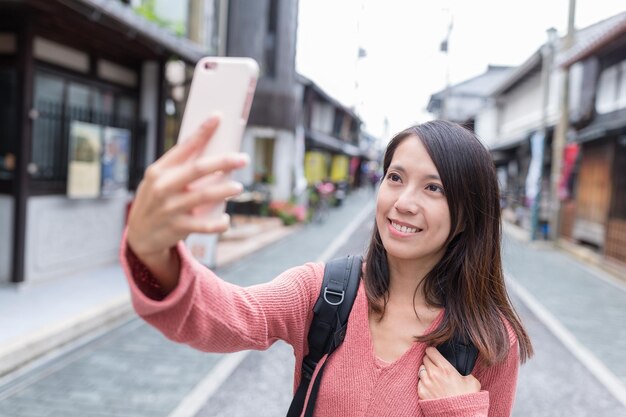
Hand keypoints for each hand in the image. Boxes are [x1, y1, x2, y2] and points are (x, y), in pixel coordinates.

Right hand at [126, 117, 247, 287]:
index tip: (218, 117)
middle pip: (199, 169)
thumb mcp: (159, 182)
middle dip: (223, 161)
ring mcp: (170, 208)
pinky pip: (205, 225)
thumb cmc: (157, 201)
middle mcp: (163, 187)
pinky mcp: (178, 227)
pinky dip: (219, 223)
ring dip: (225, 190)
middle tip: (243, 158)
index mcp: (159, 171)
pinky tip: (226, 220)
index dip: (202, 131)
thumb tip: (214, 153)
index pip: (184, 147)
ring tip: (238, 187)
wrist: (139, 236)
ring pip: (205, 196)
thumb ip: (179, 169)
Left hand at [417, 347, 480, 399]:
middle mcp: (433, 374)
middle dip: (429, 360)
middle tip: (434, 365)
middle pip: (424, 359)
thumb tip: (464, 371)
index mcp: (445, 368)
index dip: (432, 351)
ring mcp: (426, 383)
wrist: (459, 415)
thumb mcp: (472, 382)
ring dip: (425, 371)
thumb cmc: (466, 399)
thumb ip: (466, 372)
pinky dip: (423, 382)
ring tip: (432, 376)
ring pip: (420, 369)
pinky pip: (419, 382)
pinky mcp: (421, 392)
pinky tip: (431, 386)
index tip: (434, 352)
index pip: (431, 351)